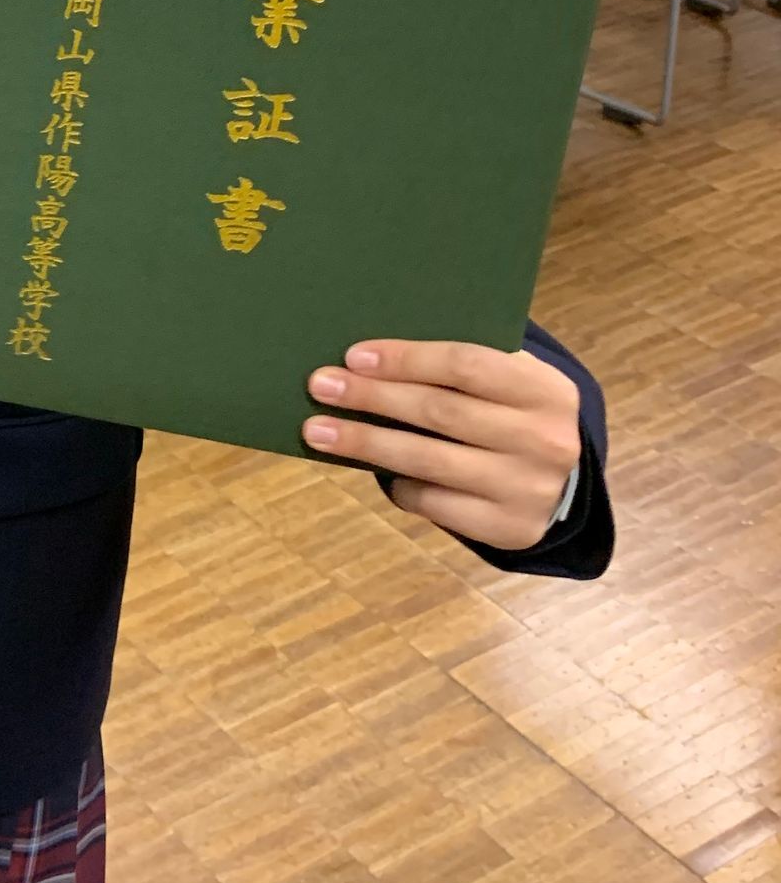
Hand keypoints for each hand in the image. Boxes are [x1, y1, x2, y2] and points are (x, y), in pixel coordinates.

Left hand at [303, 339, 582, 553]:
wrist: (563, 482)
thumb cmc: (511, 413)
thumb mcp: (508, 379)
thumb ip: (459, 364)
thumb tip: (368, 355)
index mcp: (545, 388)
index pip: (466, 364)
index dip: (406, 359)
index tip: (353, 356)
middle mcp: (545, 440)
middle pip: (440, 411)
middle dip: (373, 397)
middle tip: (321, 386)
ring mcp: (529, 489)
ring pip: (429, 460)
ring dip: (366, 442)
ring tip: (318, 430)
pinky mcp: (509, 528)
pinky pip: (435, 502)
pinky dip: (399, 483)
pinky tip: (374, 468)